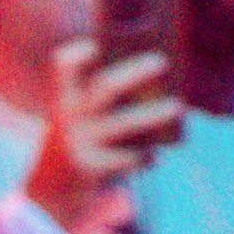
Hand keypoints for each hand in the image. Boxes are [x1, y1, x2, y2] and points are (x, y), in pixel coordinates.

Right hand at [20, 38, 185, 233]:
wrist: (54, 187)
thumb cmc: (83, 137)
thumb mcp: (83, 113)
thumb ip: (109, 95)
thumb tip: (159, 79)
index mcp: (69, 94)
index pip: (66, 65)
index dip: (79, 55)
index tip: (95, 46)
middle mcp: (73, 114)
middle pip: (106, 88)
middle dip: (135, 73)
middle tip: (162, 62)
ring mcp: (83, 141)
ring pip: (124, 124)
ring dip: (153, 115)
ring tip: (178, 107)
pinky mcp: (94, 166)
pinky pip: (128, 157)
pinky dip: (145, 155)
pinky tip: (153, 156)